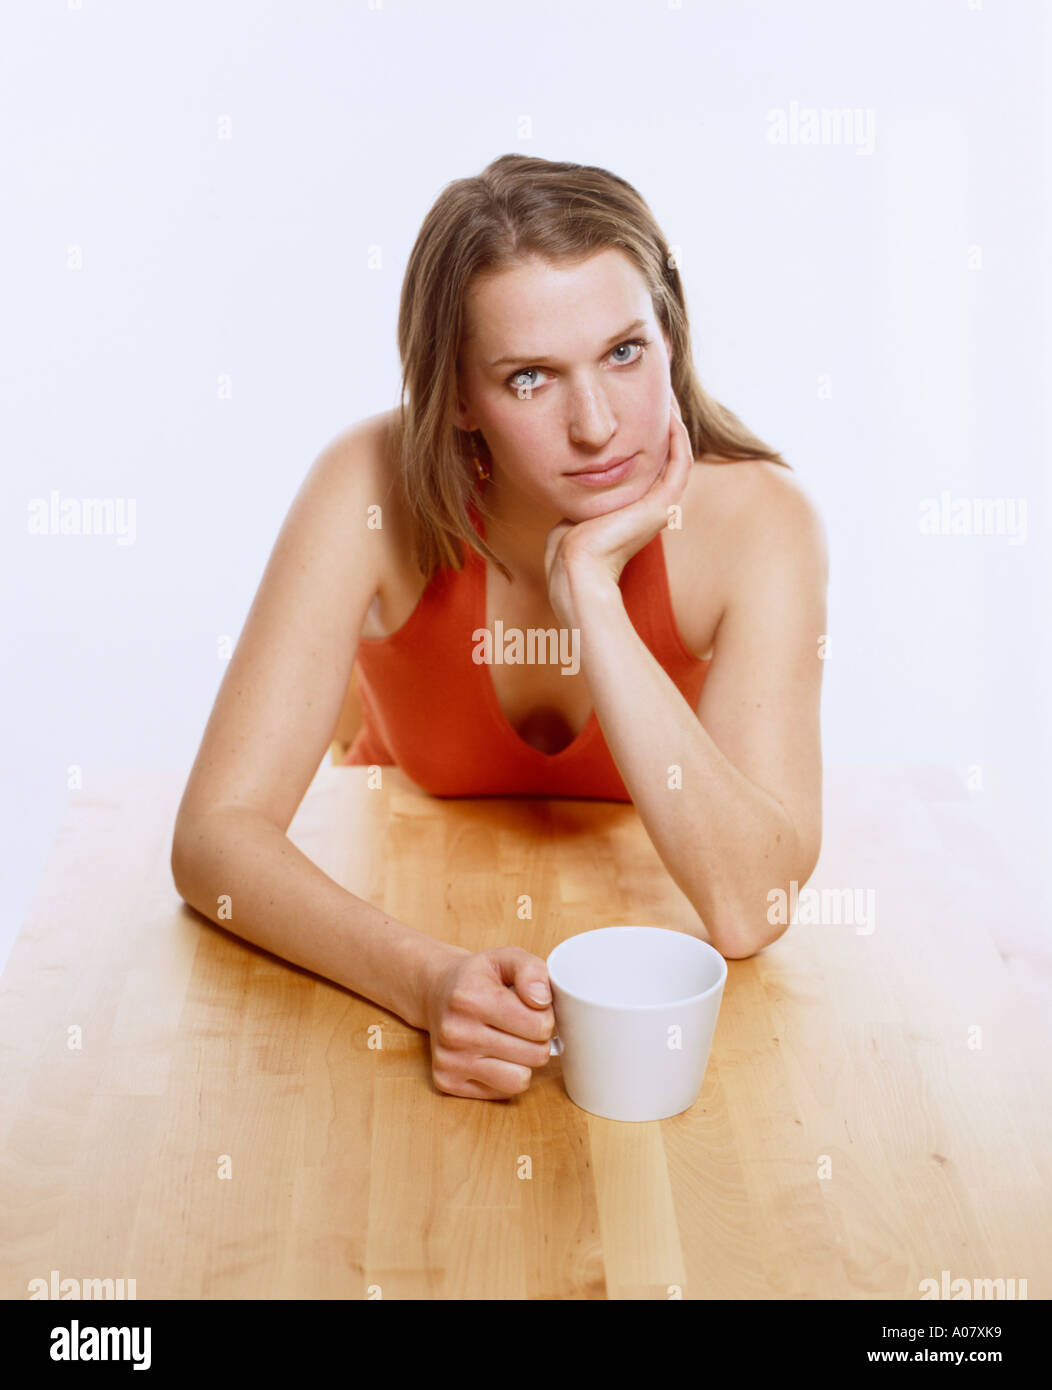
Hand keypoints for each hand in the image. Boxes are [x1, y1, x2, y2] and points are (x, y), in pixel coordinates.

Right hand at [423, 946, 555, 1099]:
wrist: (436, 992)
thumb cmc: (477, 977)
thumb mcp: (506, 957)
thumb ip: (531, 970)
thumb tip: (542, 1000)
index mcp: (470, 999)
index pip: (539, 1025)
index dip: (546, 1017)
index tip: (533, 1009)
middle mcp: (455, 1032)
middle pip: (535, 1054)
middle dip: (537, 1040)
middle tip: (523, 1026)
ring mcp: (449, 1060)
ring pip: (520, 1079)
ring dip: (524, 1061)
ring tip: (511, 1041)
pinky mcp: (446, 1082)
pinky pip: (502, 1092)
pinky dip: (506, 1076)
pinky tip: (494, 1055)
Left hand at [544, 388, 693, 627]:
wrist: (575, 564)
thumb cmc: (567, 543)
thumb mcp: (577, 504)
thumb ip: (583, 486)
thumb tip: (573, 468)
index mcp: (635, 505)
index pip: (650, 460)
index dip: (648, 430)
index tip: (638, 402)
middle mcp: (652, 504)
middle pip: (666, 453)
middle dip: (664, 420)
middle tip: (660, 389)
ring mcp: (660, 505)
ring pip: (678, 454)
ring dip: (675, 423)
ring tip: (668, 395)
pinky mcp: (663, 504)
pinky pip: (680, 462)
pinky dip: (678, 437)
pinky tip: (670, 414)